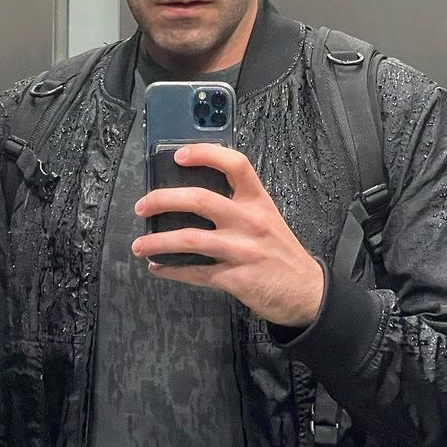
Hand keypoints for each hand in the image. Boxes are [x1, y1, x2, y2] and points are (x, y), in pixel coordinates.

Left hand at [132, 145, 324, 327]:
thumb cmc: (282, 254)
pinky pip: (195, 272)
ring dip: (157, 242)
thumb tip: (193, 199)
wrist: (307, 292)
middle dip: (162, 200)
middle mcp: (250, 221)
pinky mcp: (236, 278)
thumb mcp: (268, 220)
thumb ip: (239, 206)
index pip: (235, 164)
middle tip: (142, 207)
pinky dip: (171, 270)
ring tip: (139, 245)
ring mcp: (242, 250)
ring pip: (190, 239)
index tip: (178, 156)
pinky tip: (158, 268)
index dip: (204, 154)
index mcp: (258, 202)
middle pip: (200, 199)